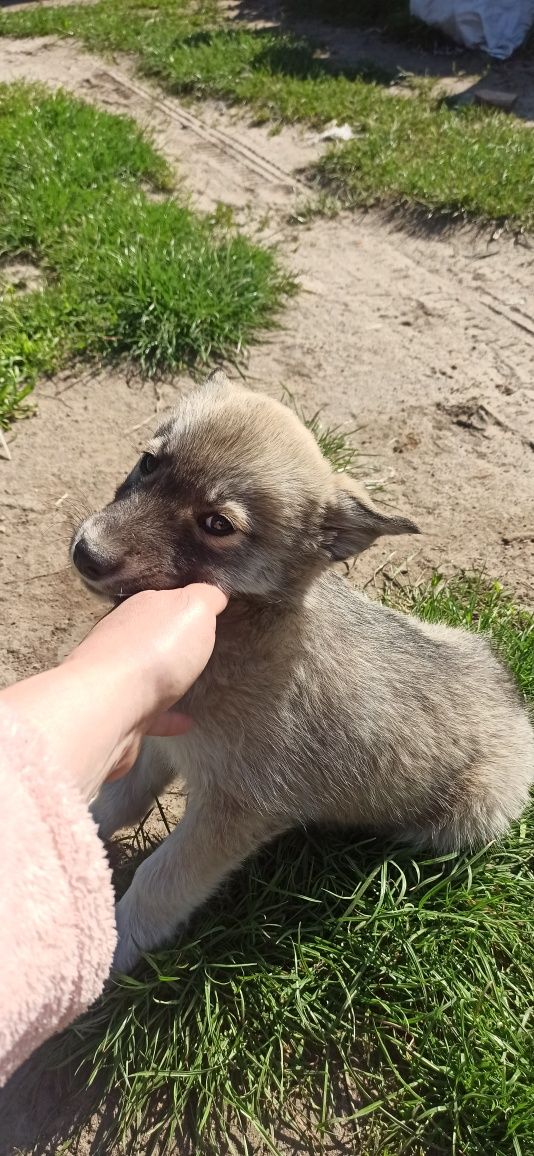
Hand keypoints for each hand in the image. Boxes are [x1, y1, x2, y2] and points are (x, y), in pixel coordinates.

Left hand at [1, 585, 226, 800]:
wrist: (108, 706)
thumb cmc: (155, 651)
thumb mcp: (193, 609)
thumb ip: (205, 597)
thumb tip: (213, 591)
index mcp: (140, 609)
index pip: (164, 599)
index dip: (185, 602)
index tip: (204, 610)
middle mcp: (122, 639)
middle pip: (149, 634)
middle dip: (169, 638)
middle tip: (196, 646)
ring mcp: (115, 677)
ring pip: (143, 673)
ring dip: (163, 676)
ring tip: (190, 683)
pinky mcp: (117, 713)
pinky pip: (148, 713)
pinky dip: (167, 717)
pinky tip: (186, 722)